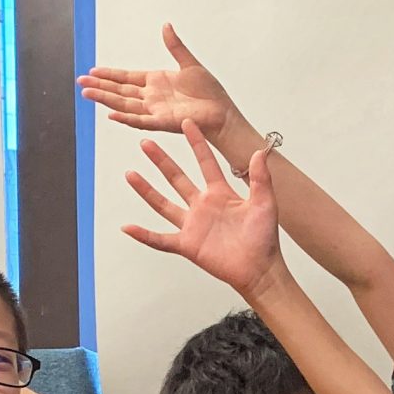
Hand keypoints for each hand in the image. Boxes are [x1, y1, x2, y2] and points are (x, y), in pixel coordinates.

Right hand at [78, 24, 243, 144]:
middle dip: (100, 86)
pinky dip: (126, 118)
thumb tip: (166, 26)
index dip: (109, 74)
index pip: (126, 78)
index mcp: (156, 83)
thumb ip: (175, 46)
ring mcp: (156, 110)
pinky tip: (111, 114)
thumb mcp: (189, 64)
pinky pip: (141, 120)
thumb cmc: (210, 94)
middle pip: (120, 91)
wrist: (223, 113)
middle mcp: (152, 97)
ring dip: (106, 99)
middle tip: (81, 82)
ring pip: (125, 104)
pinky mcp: (164, 122)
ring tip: (87, 93)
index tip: (92, 70)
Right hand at [122, 124, 284, 294]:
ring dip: (146, 190)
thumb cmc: (265, 240)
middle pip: (177, 178)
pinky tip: (128, 228)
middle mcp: (203, 206)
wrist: (260, 270)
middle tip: (146, 143)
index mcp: (221, 194)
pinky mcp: (187, 245)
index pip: (206, 163)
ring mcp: (193, 225)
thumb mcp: (265, 204)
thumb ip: (261, 178)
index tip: (187, 123)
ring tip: (130, 174)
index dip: (197, 143)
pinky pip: (160, 240)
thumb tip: (260, 151)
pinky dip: (143, 235)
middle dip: (161, 160)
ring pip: (163, 204)